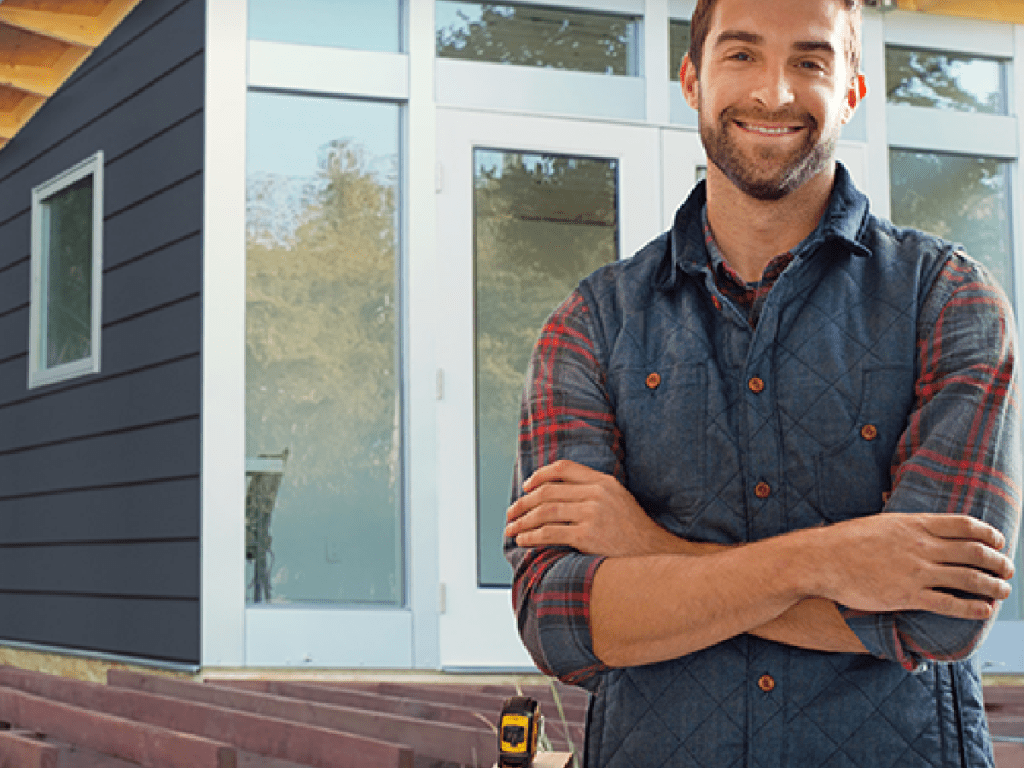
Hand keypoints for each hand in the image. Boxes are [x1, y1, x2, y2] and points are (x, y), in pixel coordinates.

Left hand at [505, 460, 715, 556]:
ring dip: (523, 520)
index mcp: (605, 482)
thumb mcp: (619, 502)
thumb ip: (594, 493)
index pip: (564, 468)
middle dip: (524, 502)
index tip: (527, 486)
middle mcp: (598, 494)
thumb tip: (560, 496)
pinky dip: (531, 536)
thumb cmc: (635, 534)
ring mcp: (593, 514)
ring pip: (545, 511)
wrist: (657, 557)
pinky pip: (550, 533)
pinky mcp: (588, 536)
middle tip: (510, 512)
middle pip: (549, 491)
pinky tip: (523, 540)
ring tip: (511, 529)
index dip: (540, 475)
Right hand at [811, 513, 1014, 619]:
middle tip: (1007, 569)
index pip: (965, 526)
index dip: (989, 534)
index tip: (999, 541)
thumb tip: (922, 525)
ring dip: (993, 585)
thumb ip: (907, 525)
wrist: (822, 559)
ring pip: (969, 578)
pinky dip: (972, 608)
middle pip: (974, 552)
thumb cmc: (847, 540)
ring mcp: (916, 572)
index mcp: (915, 524)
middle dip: (998, 561)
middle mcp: (922, 547)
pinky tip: (983, 610)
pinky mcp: (907, 596)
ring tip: (1003, 590)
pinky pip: (949, 604)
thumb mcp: (882, 522)